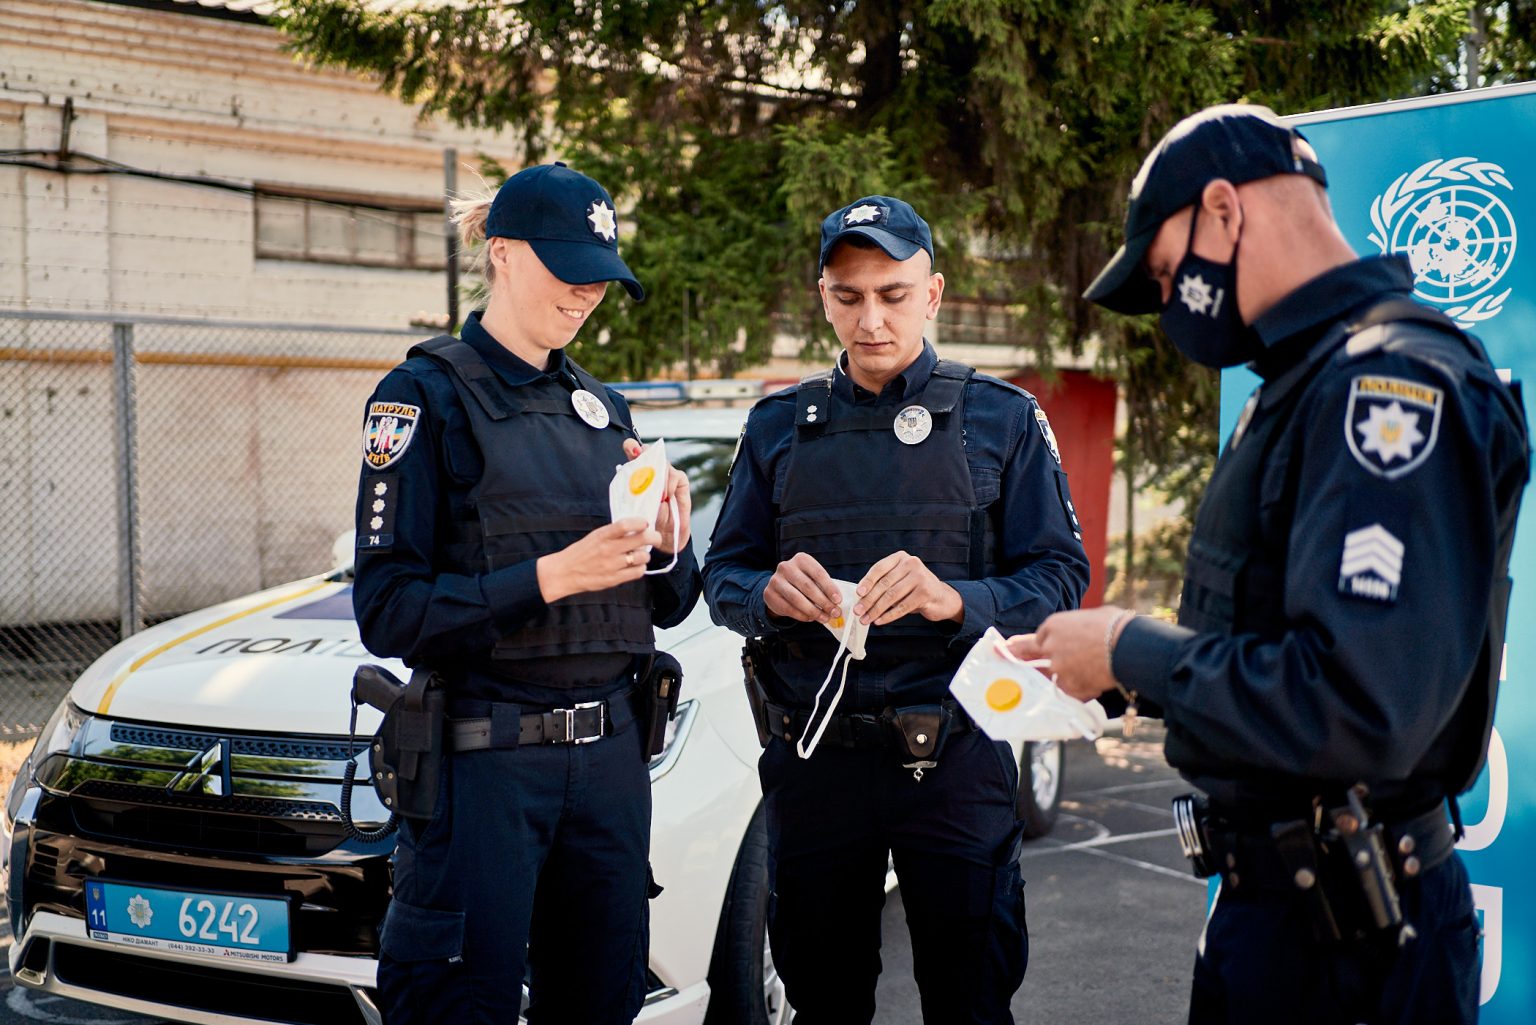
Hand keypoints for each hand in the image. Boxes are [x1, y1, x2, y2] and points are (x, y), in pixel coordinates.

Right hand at [536, 518, 659, 602]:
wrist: (564, 573)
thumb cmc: (580, 553)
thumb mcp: (595, 536)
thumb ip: (614, 533)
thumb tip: (637, 529)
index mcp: (603, 535)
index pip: (627, 524)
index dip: (641, 522)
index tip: (645, 523)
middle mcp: (609, 549)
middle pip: (642, 539)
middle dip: (654, 537)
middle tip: (655, 538)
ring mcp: (612, 565)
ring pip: (643, 557)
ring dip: (645, 555)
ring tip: (639, 555)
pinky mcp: (614, 579)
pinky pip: (637, 572)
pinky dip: (640, 568)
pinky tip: (635, 566)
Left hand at [624, 439, 690, 555]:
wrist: (663, 537)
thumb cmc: (647, 522)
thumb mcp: (634, 509)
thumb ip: (633, 495)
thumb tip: (630, 480)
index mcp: (637, 474)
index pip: (633, 454)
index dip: (631, 447)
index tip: (631, 449)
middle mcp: (653, 472)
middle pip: (649, 452)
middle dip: (644, 451)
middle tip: (641, 457)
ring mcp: (668, 476)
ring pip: (663, 464)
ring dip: (659, 476)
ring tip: (656, 494)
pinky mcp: (681, 482)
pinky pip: (677, 476)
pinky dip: (670, 485)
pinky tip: (666, 496)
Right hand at [763, 552, 843, 623]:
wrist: (778, 586)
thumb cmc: (802, 582)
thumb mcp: (812, 578)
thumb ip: (823, 588)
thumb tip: (836, 604)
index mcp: (801, 559)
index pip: (818, 573)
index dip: (829, 588)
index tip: (838, 600)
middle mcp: (786, 567)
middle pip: (808, 587)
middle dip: (823, 602)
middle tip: (834, 612)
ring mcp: (776, 580)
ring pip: (797, 599)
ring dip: (813, 611)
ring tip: (824, 618)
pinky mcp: (769, 594)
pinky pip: (788, 608)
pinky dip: (802, 615)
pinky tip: (810, 618)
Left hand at [854, 551, 962, 625]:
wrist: (941, 597)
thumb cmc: (914, 589)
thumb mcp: (899, 581)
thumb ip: (883, 584)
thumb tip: (861, 598)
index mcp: (901, 557)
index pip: (879, 568)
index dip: (867, 581)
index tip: (858, 594)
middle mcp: (911, 563)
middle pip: (884, 584)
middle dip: (869, 600)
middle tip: (858, 611)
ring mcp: (920, 577)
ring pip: (891, 596)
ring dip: (876, 610)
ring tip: (866, 619)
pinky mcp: (925, 593)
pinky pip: (902, 607)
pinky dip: (889, 616)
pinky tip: (880, 621)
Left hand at [1004, 605, 1131, 700]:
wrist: (1127, 646)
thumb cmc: (1114, 626)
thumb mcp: (1089, 618)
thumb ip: (1075, 628)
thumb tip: (1081, 632)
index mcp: (1053, 626)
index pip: (1037, 638)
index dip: (1036, 644)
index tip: (1022, 647)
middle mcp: (1049, 646)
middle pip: (1028, 655)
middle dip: (1015, 657)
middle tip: (1004, 657)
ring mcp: (1056, 668)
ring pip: (1045, 677)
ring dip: (1046, 679)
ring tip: (1045, 684)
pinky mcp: (1068, 686)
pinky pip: (1065, 691)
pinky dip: (1072, 691)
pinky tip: (1081, 690)